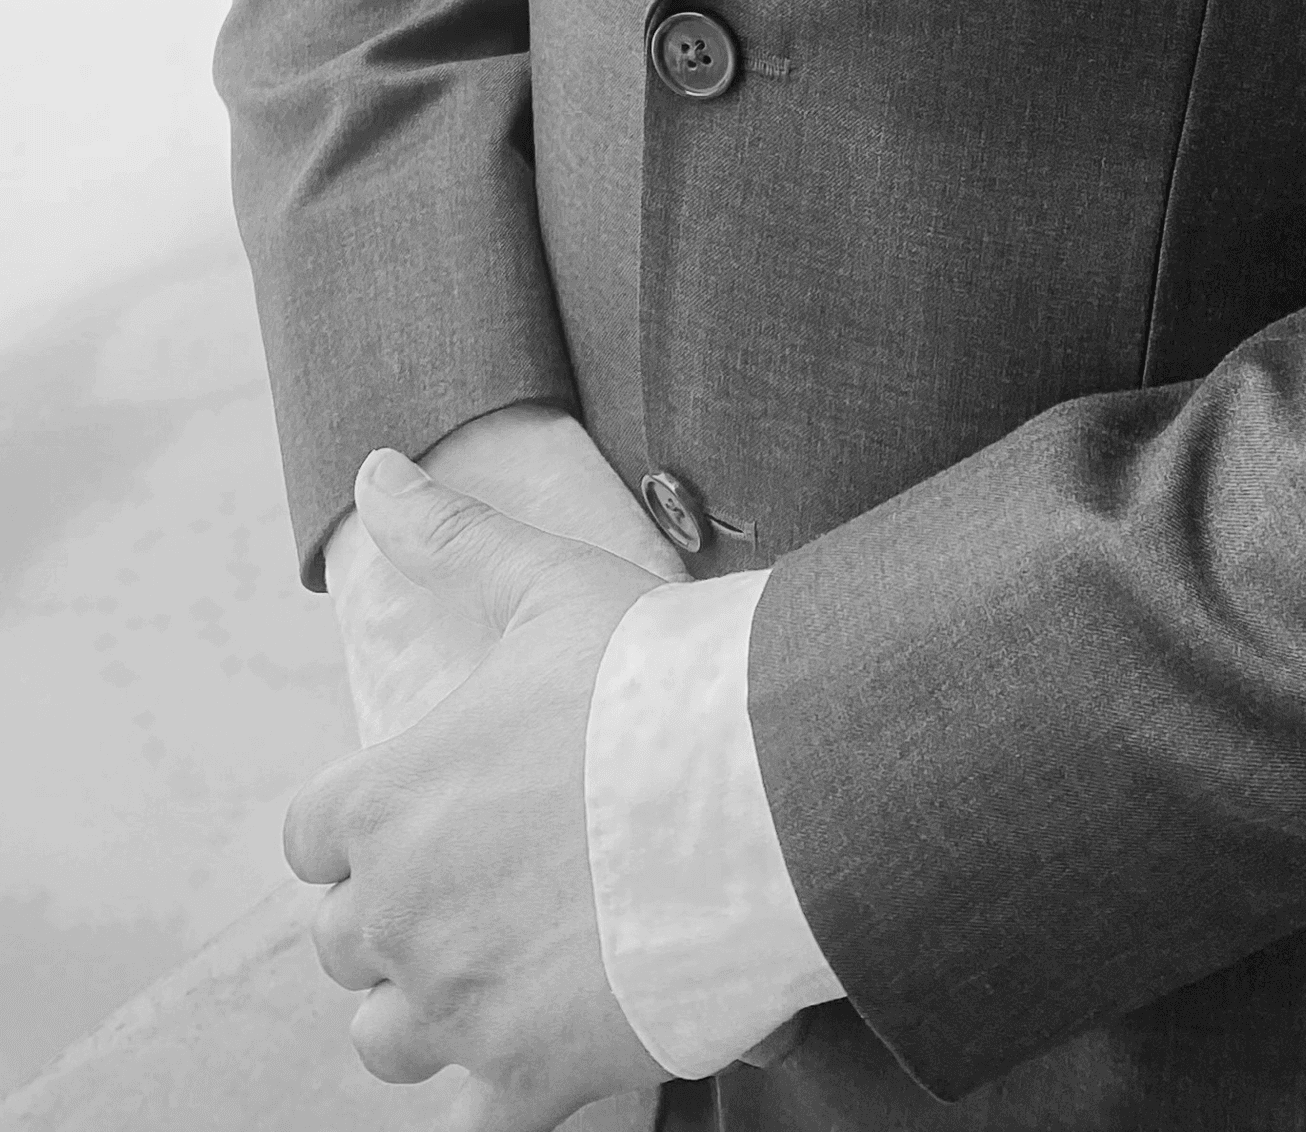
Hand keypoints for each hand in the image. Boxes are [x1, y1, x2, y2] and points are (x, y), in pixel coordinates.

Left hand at [288, 449, 666, 1130]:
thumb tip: (373, 468)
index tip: (429, 815)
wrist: (766, 784)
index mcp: (389, 799)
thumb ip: (451, 536)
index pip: (309, 840)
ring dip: (431, 1008)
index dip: (363, 828)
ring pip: (387, 1038)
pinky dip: (495, 1095)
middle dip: (400, 916)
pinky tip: (545, 1051)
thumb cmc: (656, 677)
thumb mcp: (547, 588)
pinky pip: (470, 1121)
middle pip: (346, 943)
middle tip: (494, 882)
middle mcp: (402, 912)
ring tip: (511, 964)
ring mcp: (461, 1003)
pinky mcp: (528, 1074)